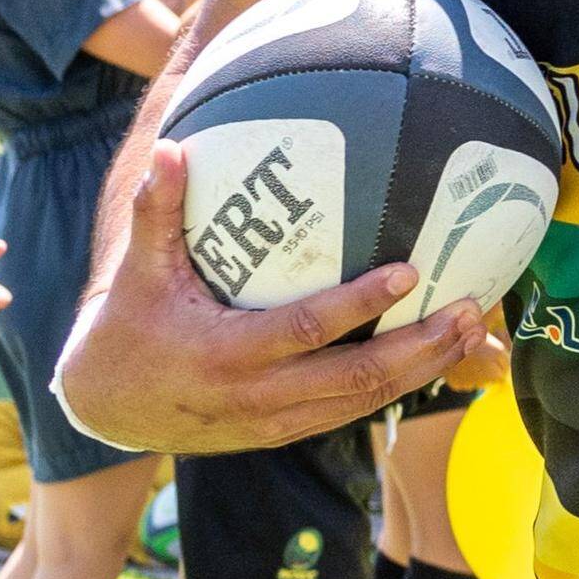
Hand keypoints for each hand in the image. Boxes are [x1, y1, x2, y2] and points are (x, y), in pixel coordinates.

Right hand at [51, 140, 502, 454]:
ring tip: (471, 330)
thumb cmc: (129, 327)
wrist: (107, 406)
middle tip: (468, 307)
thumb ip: (157, 211)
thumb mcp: (139, 272)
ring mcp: (275, 421)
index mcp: (227, 354)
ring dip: (423, 369)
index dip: (359, 304)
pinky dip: (396, 388)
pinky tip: (437, 357)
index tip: (409, 271)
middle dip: (418, 346)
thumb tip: (173, 146)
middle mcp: (258, 396)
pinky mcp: (284, 432)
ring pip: (362, 402)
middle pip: (354, 378)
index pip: (306, 330)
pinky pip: (350, 413)